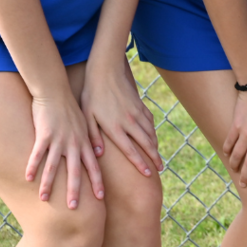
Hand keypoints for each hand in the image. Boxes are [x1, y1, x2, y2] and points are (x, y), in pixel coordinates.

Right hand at [28, 91, 104, 208]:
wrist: (56, 92)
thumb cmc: (70, 110)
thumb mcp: (85, 124)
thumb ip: (90, 140)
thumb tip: (98, 154)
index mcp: (84, 142)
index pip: (93, 166)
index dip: (96, 182)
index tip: (101, 198)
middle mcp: (73, 143)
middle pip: (75, 170)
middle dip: (75, 190)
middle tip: (74, 208)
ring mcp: (59, 139)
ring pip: (54, 165)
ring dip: (49, 183)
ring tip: (44, 199)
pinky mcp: (44, 134)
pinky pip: (38, 153)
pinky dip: (33, 165)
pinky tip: (27, 178)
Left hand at [81, 57, 162, 177]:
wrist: (106, 72)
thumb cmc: (92, 95)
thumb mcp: (87, 117)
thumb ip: (93, 136)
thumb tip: (98, 155)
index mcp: (115, 127)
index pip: (131, 150)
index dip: (140, 163)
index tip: (148, 174)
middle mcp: (130, 121)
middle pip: (146, 143)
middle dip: (153, 158)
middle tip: (159, 169)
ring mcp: (137, 112)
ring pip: (150, 132)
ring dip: (155, 146)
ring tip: (158, 158)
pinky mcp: (140, 105)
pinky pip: (150, 121)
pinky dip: (153, 132)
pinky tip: (153, 138)